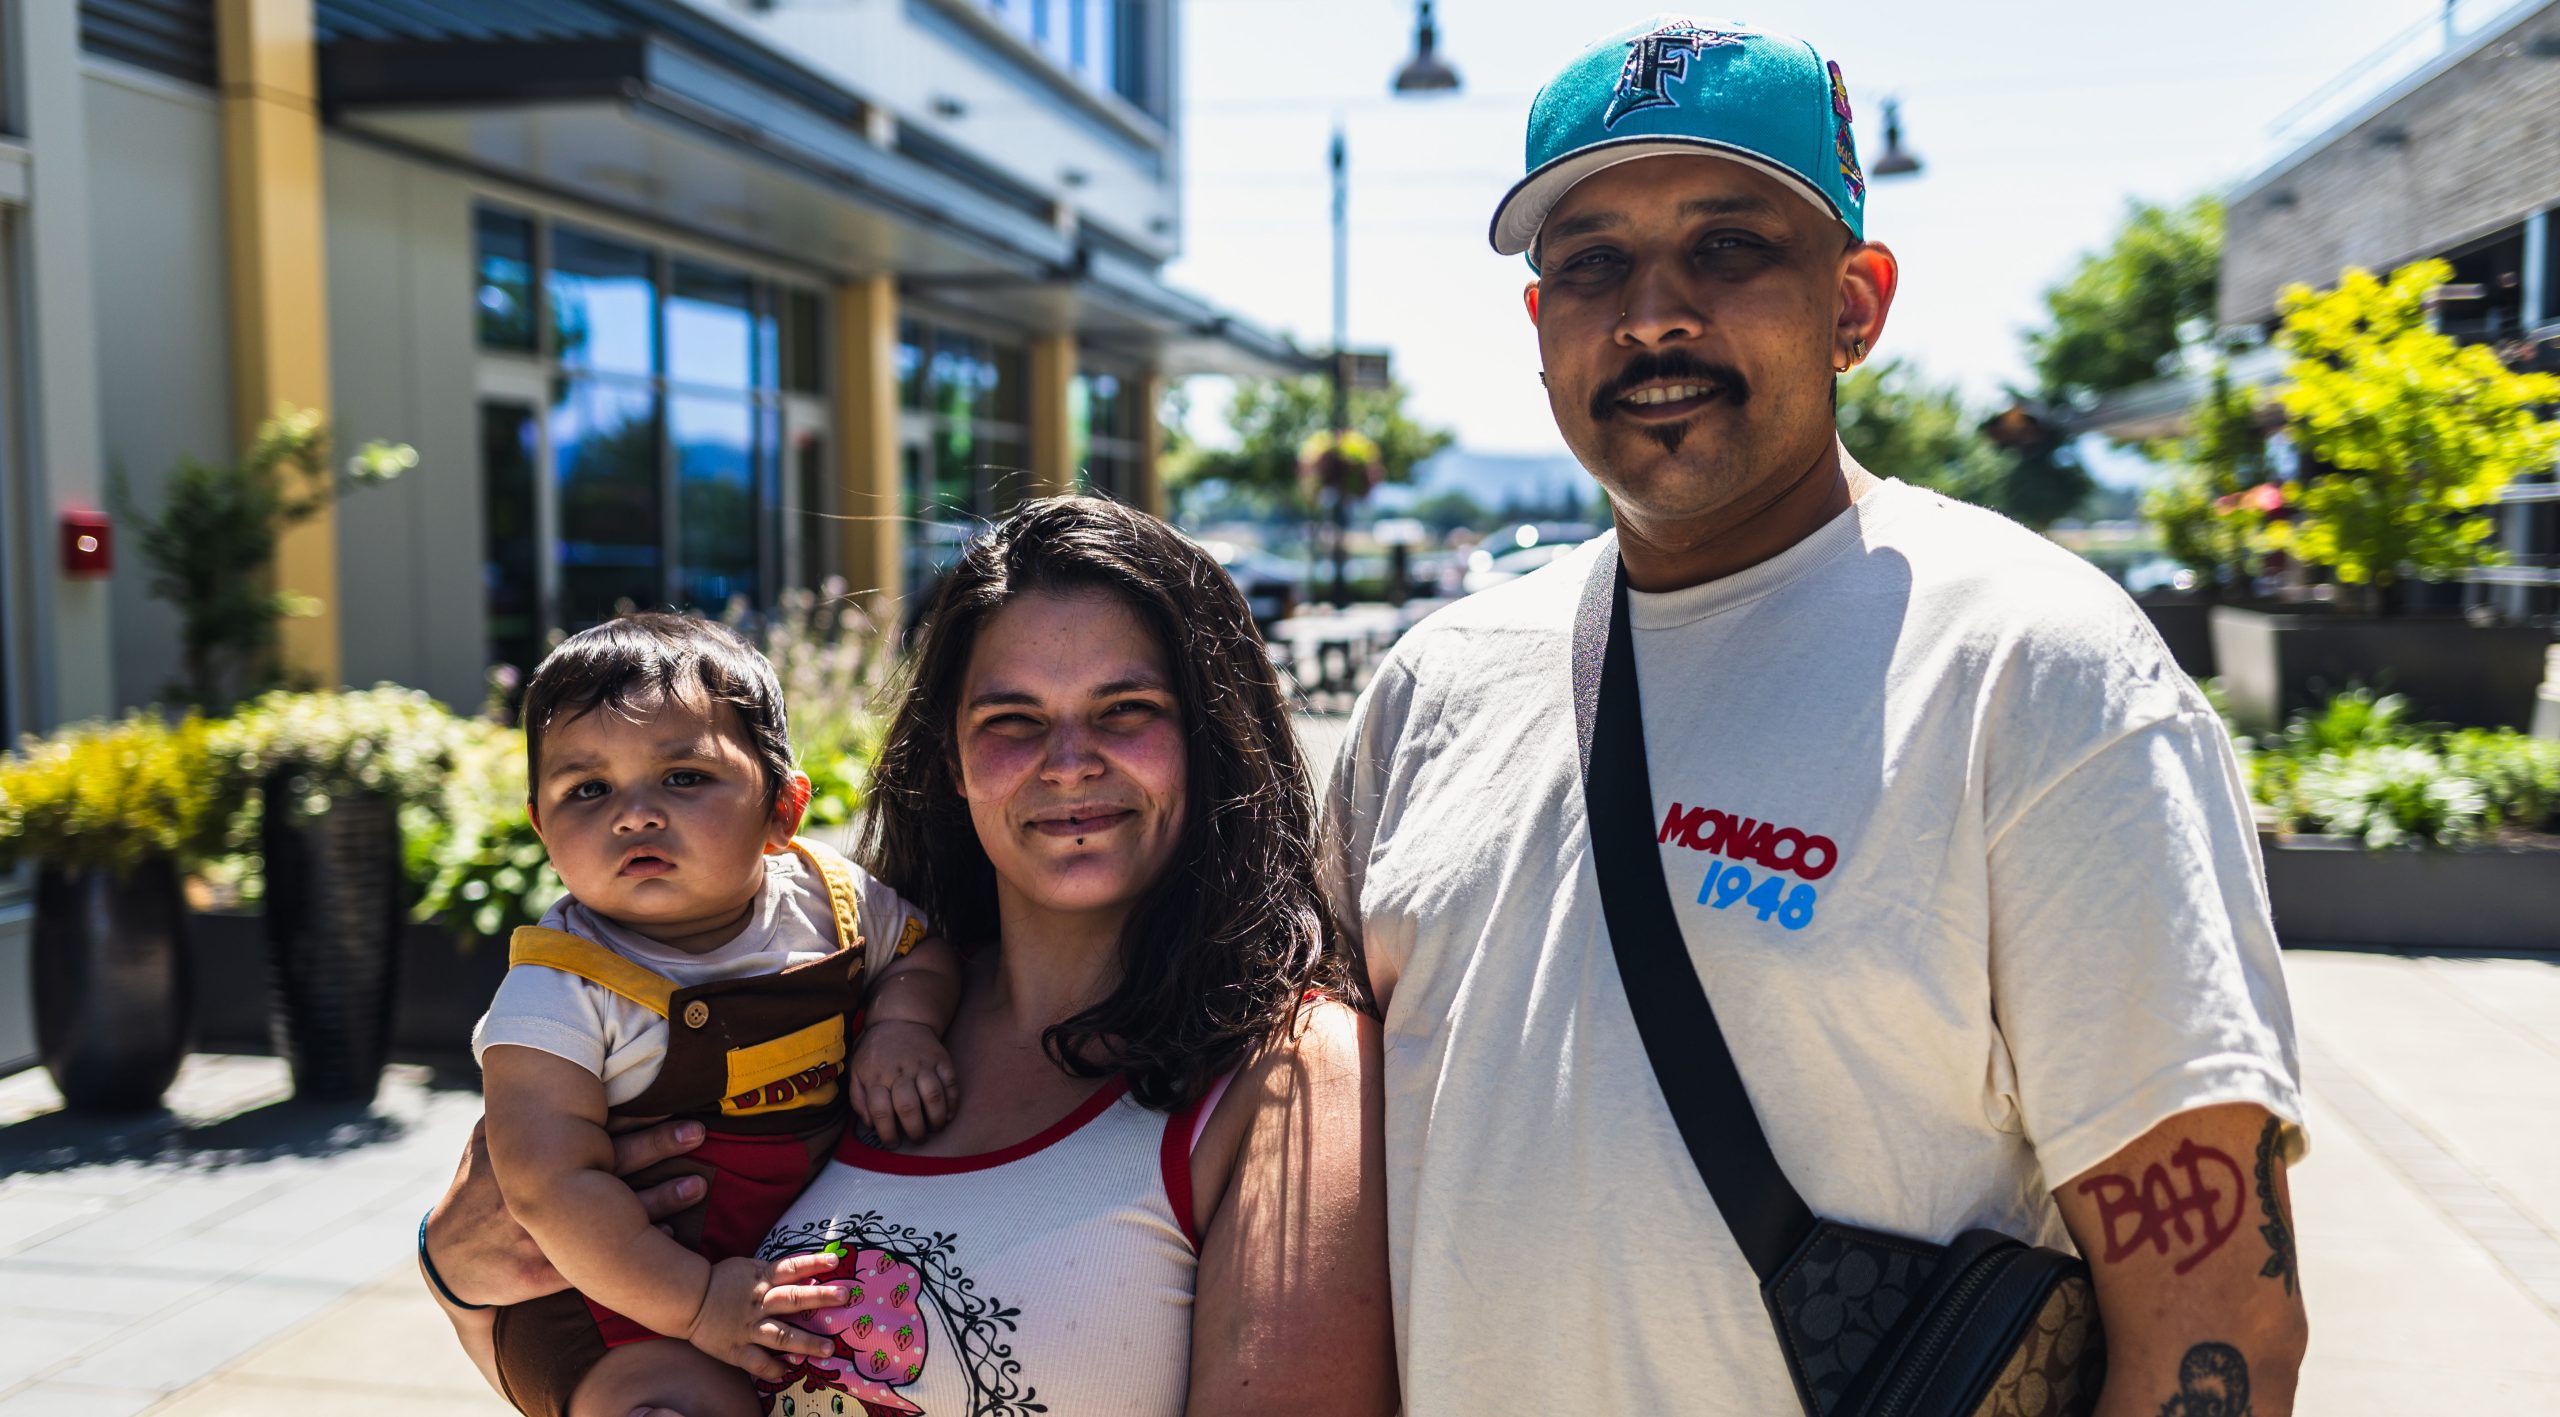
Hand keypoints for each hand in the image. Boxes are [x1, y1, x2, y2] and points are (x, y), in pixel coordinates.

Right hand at [421, 1117, 708, 1308]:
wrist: (450, 1260)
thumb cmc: (476, 1190)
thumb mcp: (487, 1143)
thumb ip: (518, 1110)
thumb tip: (544, 1062)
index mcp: (532, 1154)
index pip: (591, 1128)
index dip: (634, 1114)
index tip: (673, 1097)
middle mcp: (540, 1189)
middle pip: (609, 1162)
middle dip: (657, 1145)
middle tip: (698, 1130)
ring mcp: (544, 1231)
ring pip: (614, 1212)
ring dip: (661, 1198)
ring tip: (699, 1183)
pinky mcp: (546, 1270)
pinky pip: (602, 1259)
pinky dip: (641, 1250)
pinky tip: (674, 1238)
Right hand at [685, 1253, 850, 1380]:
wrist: (688, 1300)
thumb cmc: (723, 1282)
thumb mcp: (748, 1268)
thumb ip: (773, 1272)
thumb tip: (805, 1272)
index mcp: (761, 1279)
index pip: (790, 1268)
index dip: (813, 1263)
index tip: (835, 1262)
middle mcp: (758, 1303)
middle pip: (792, 1299)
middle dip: (820, 1298)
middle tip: (845, 1298)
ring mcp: (748, 1328)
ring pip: (781, 1336)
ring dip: (806, 1343)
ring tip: (829, 1349)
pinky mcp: (736, 1349)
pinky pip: (758, 1363)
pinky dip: (774, 1369)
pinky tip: (790, 1372)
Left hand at [850, 1020, 959, 1145]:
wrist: (900, 1020)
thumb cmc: (876, 1052)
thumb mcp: (856, 1071)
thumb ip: (858, 1099)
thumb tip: (870, 1124)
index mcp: (876, 1076)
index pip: (881, 1111)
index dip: (887, 1133)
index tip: (893, 1143)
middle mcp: (899, 1071)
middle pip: (908, 1107)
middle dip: (914, 1131)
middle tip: (917, 1139)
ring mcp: (922, 1064)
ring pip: (933, 1096)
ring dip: (935, 1119)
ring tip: (934, 1129)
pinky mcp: (941, 1059)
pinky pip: (951, 1083)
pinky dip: (953, 1102)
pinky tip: (948, 1115)